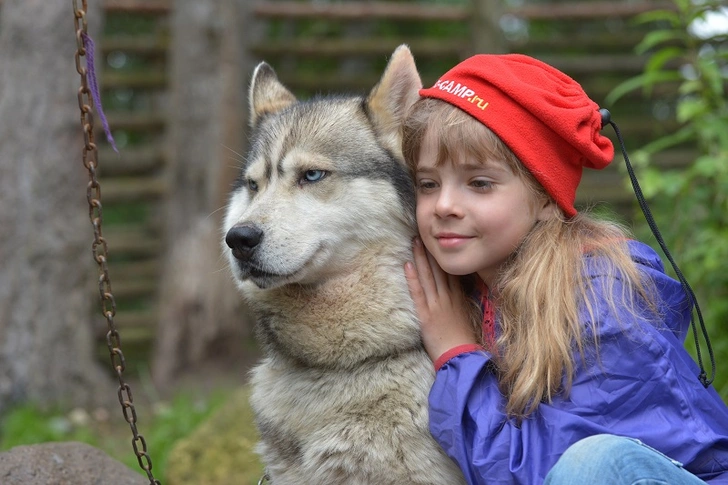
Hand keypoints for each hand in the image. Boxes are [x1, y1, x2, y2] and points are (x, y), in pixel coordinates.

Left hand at [404, 237, 477, 362]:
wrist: (461, 356)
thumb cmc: (463, 341)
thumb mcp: (466, 316)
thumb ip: (460, 301)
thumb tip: (456, 290)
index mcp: (458, 297)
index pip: (450, 272)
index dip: (443, 256)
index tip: (437, 242)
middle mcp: (448, 297)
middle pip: (438, 269)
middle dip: (430, 251)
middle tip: (423, 234)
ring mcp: (436, 305)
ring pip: (427, 276)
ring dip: (420, 258)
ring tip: (414, 242)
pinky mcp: (426, 315)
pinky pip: (418, 293)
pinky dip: (412, 278)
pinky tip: (407, 265)